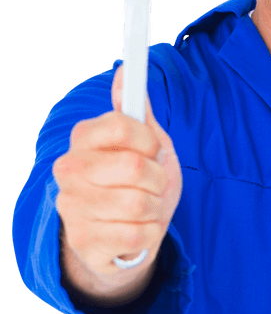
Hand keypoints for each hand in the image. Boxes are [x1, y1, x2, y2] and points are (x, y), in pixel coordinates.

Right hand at [53, 63, 182, 284]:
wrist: (128, 239)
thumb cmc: (138, 186)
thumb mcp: (146, 146)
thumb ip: (138, 112)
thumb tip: (125, 71)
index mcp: (84, 139)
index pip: (124, 125)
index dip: (149, 141)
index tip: (151, 150)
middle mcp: (69, 169)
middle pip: (135, 166)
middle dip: (157, 179)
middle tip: (151, 186)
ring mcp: (72, 207)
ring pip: (139, 204)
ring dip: (154, 210)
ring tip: (144, 211)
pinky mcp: (83, 242)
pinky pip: (136, 236)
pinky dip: (148, 236)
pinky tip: (137, 233)